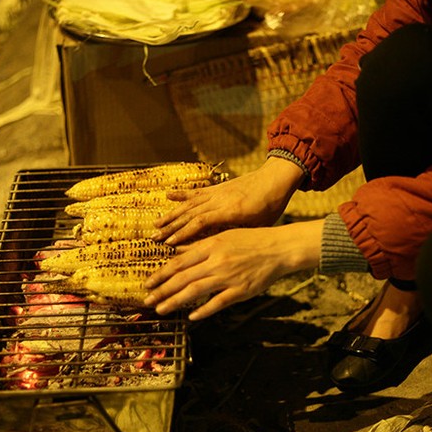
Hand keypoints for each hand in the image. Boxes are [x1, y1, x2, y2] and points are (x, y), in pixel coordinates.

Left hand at [144, 220, 322, 319]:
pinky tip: (191, 317)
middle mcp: (216, 261)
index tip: (148, 283)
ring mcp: (228, 276)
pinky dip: (204, 310)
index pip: (179, 262)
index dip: (161, 274)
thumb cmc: (251, 240)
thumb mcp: (223, 236)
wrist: (278, 248)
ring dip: (175, 301)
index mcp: (211, 246)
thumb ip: (200, 246)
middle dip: (162, 290)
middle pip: (182, 278)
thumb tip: (177, 251)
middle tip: (147, 300)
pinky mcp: (241, 290)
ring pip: (195, 290)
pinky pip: (218, 302)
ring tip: (161, 309)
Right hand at [150, 157, 304, 245]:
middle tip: (155, 238)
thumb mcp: (258, 226)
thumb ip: (239, 236)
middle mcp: (219, 200)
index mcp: (230, 211)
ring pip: (189, 204)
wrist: (275, 180)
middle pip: (189, 214)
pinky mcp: (217, 187)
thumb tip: (223, 250)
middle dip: (171, 227)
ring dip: (172, 214)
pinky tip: (168, 195)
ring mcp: (216, 192)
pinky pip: (196, 192)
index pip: (200, 223)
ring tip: (156, 223)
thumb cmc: (270, 207)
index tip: (169, 244)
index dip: (183, 234)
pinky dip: (181, 194)